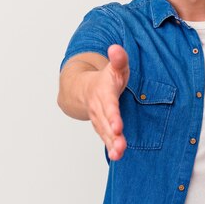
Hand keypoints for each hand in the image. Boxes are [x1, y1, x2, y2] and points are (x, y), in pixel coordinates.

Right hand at [85, 44, 129, 159]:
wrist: (84, 88)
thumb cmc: (106, 78)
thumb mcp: (115, 66)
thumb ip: (118, 59)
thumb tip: (115, 48)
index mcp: (103, 92)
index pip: (109, 105)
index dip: (112, 116)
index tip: (117, 127)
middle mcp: (99, 107)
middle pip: (105, 122)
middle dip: (112, 135)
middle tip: (120, 146)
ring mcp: (98, 118)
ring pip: (104, 132)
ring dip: (111, 144)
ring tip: (118, 154)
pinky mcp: (101, 126)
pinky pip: (105, 137)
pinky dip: (110, 147)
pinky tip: (116, 156)